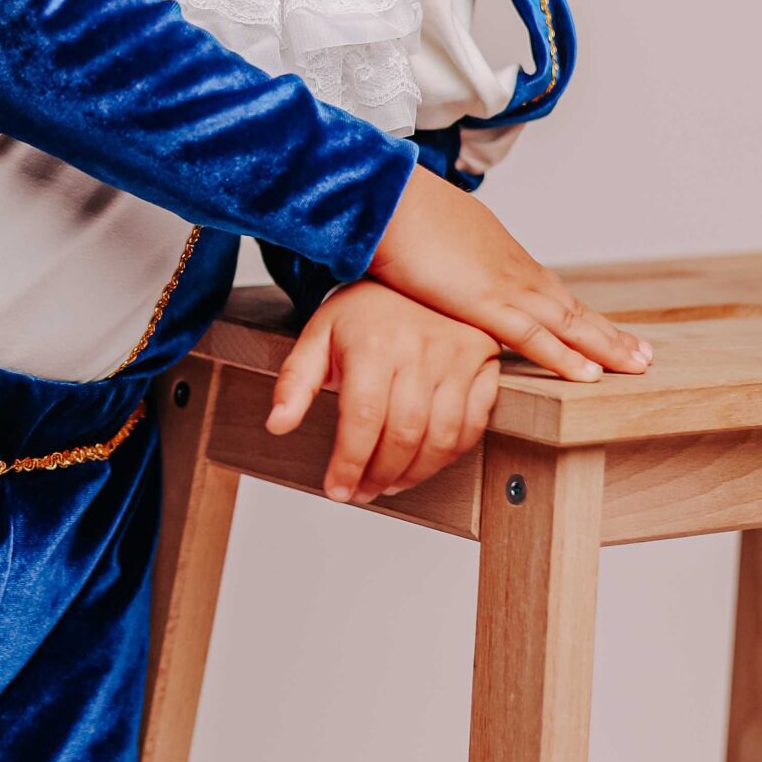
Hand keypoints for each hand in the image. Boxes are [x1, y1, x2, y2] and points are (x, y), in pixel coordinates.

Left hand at [265, 279, 503, 503]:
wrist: (412, 271)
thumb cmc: (363, 310)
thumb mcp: (318, 337)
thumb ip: (295, 382)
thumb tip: (277, 423)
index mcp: (374, 343)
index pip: (363, 421)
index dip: (349, 464)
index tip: (337, 489)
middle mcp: (420, 348)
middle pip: (403, 435)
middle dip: (379, 476)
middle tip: (362, 490)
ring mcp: (457, 356)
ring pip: (441, 437)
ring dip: (414, 473)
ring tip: (390, 482)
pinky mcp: (484, 363)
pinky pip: (473, 424)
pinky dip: (450, 454)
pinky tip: (425, 460)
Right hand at [368, 167, 651, 383]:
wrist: (384, 200)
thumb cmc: (394, 216)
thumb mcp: (426, 241)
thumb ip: (440, 259)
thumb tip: (433, 267)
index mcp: (499, 255)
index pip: (548, 291)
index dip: (577, 314)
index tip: (602, 329)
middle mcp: (513, 269)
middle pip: (570, 307)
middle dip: (607, 333)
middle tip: (641, 354)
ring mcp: (506, 285)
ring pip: (568, 322)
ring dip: (605, 345)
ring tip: (637, 366)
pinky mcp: (489, 303)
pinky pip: (536, 337)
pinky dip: (566, 358)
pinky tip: (591, 375)